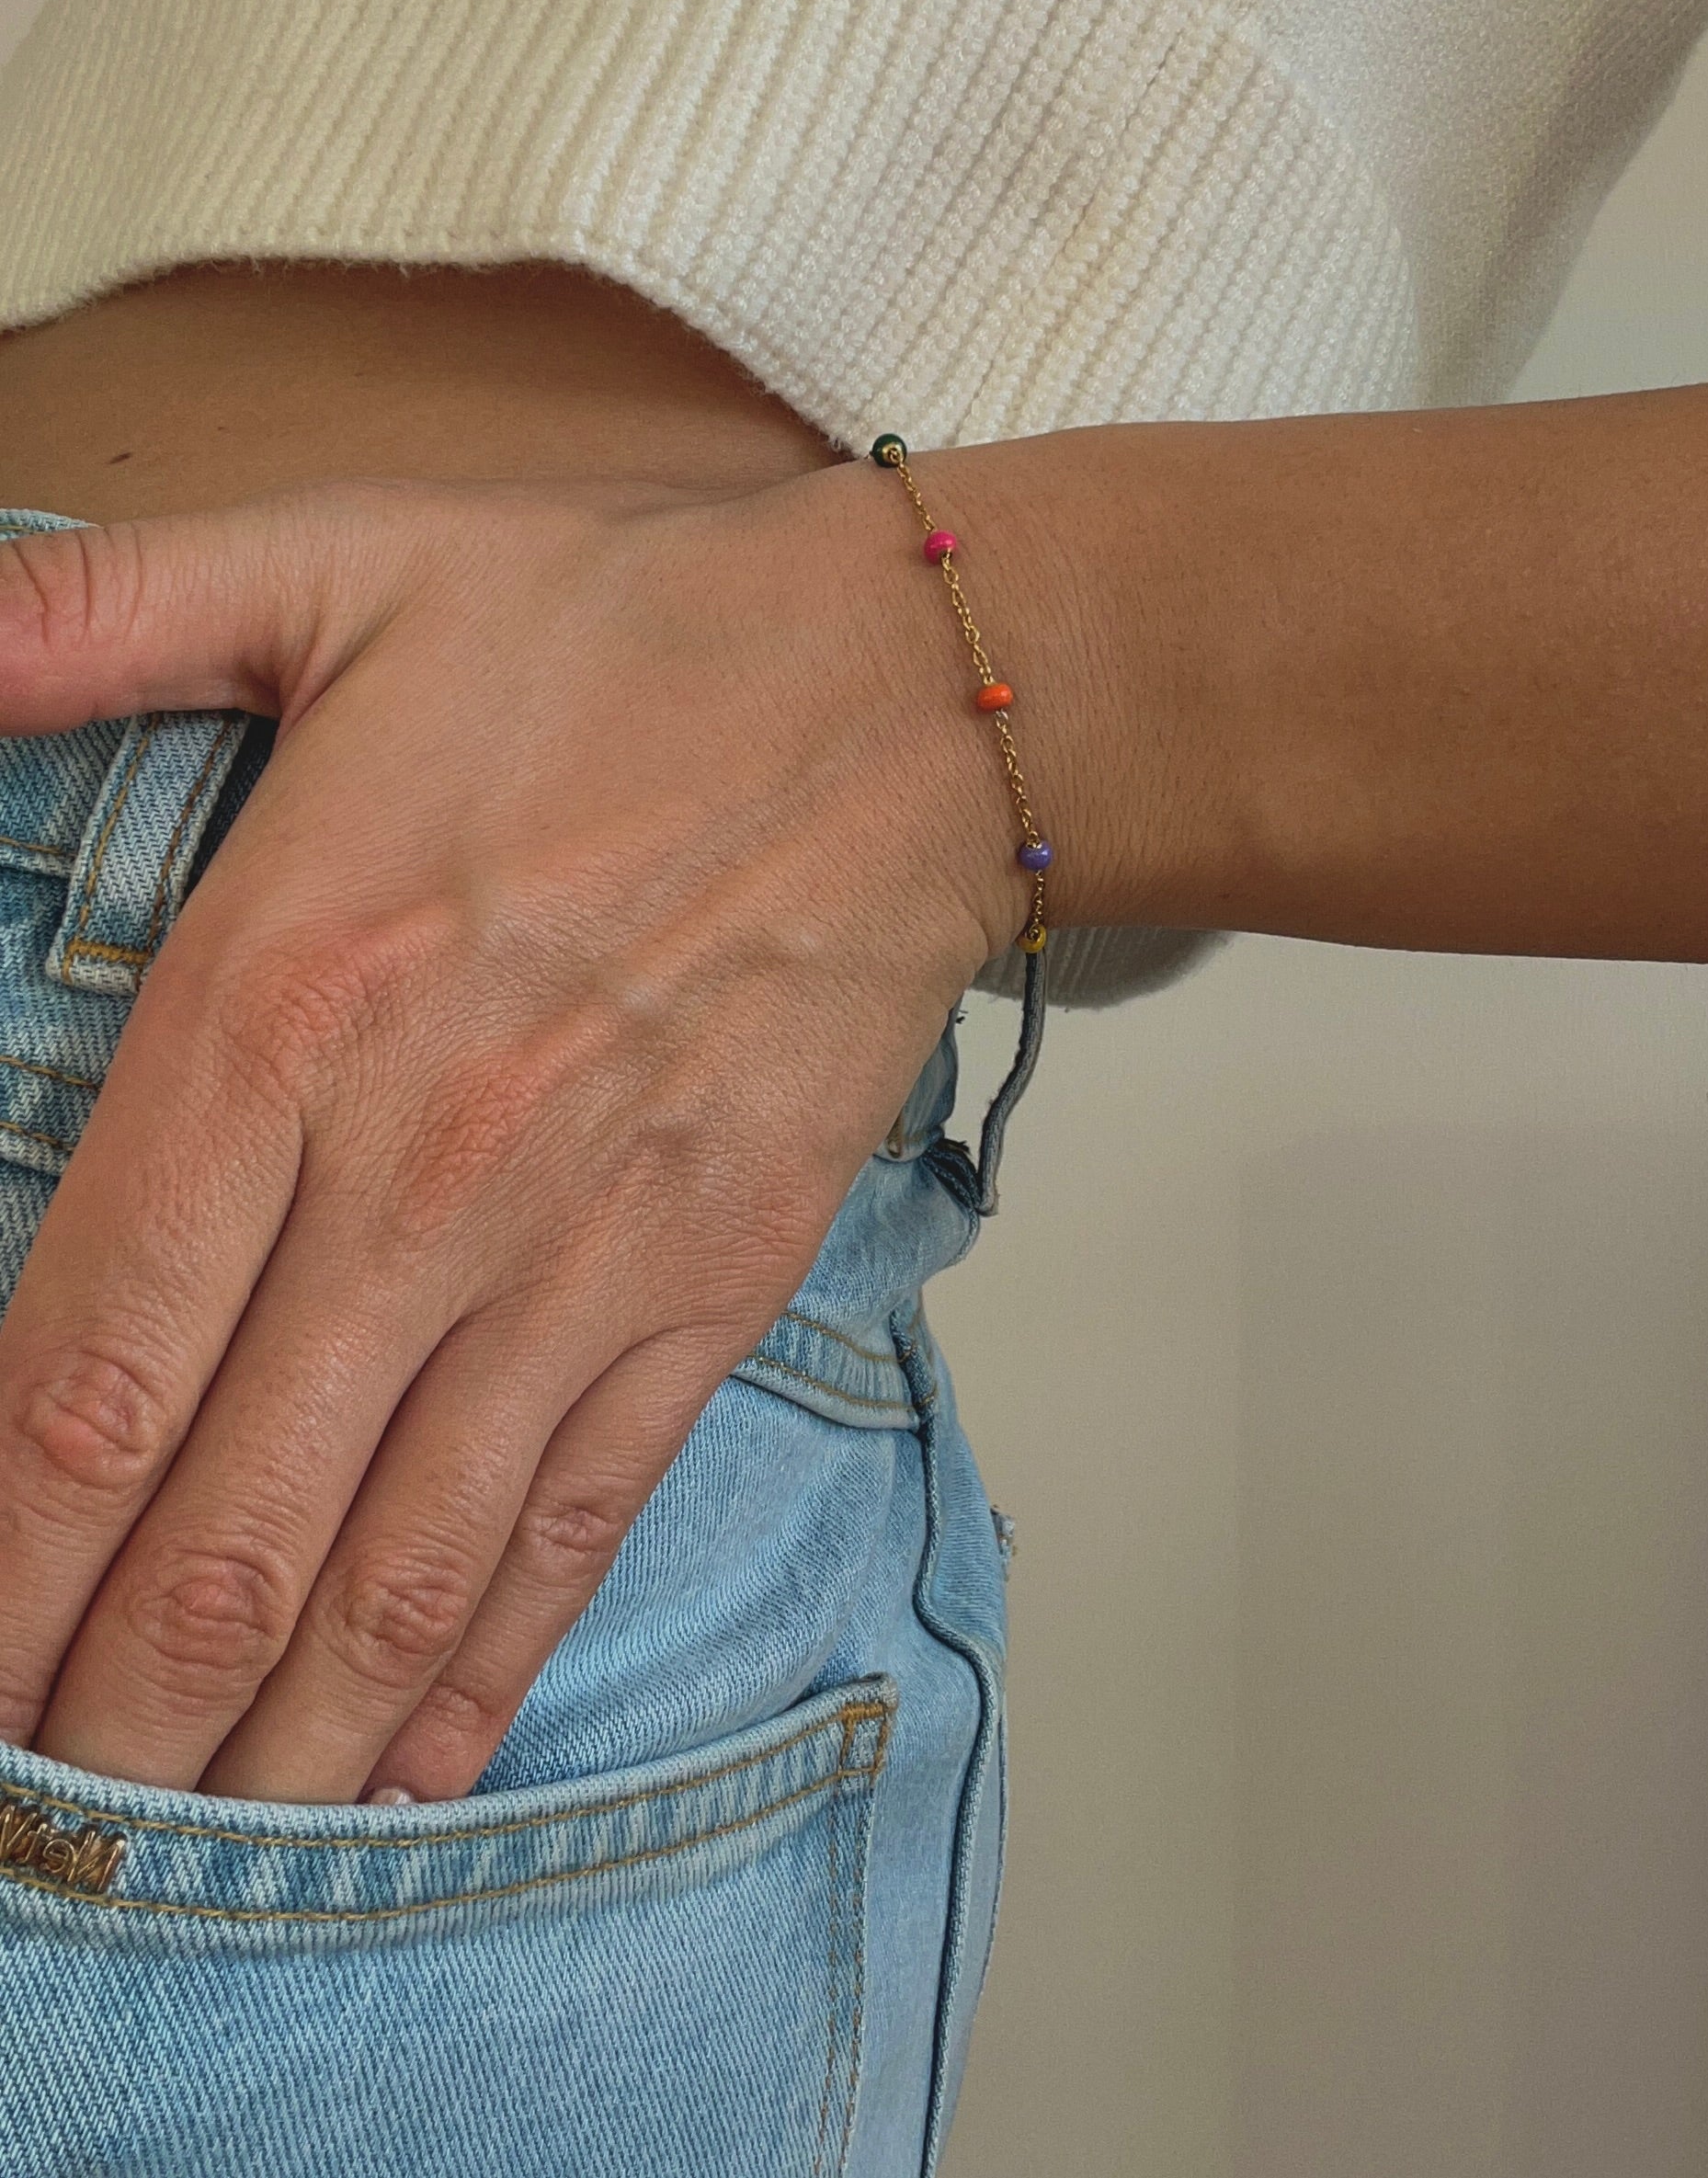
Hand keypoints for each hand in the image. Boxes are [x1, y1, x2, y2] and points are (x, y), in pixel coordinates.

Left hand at [0, 467, 1017, 1802]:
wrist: (914, 701)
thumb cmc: (624, 634)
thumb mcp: (331, 567)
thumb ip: (86, 621)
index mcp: (282, 1011)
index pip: (86, 1369)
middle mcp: (418, 1177)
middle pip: (221, 1526)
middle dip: (102, 1710)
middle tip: (36, 1823)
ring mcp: (576, 1256)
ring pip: (391, 1570)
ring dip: (274, 1742)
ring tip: (178, 1846)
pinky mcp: (705, 1292)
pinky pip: (574, 1521)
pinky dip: (484, 1664)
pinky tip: (417, 1767)